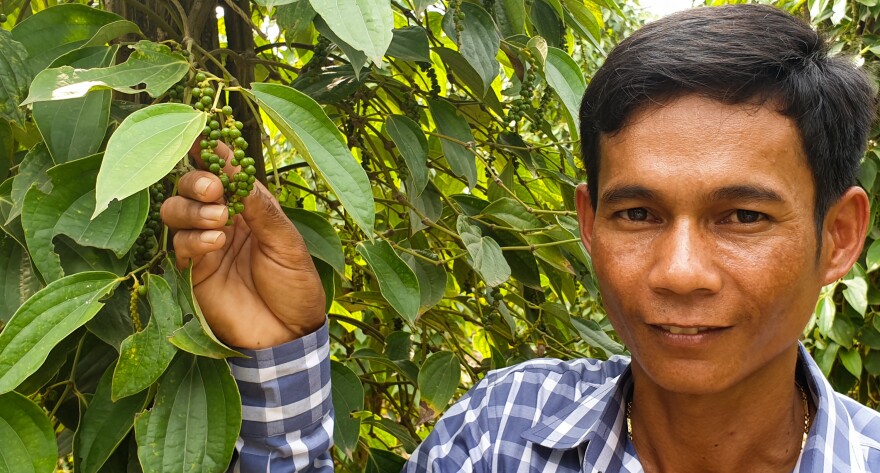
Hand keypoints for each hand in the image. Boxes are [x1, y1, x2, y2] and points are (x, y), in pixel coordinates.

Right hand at [160, 141, 324, 348]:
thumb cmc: (295, 288)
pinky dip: (194, 237)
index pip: (224, 173)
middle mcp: (224, 222)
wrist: (289, 337)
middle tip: (214, 188)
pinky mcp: (193, 273)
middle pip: (192, 187)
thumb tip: (234, 167)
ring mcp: (206, 247)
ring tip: (219, 219)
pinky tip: (216, 241)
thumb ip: (260, 208)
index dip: (213, 153)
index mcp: (250, 209)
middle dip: (197, 180)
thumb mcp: (287, 243)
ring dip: (193, 208)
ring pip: (177, 211)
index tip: (204, 134)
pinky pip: (181, 246)